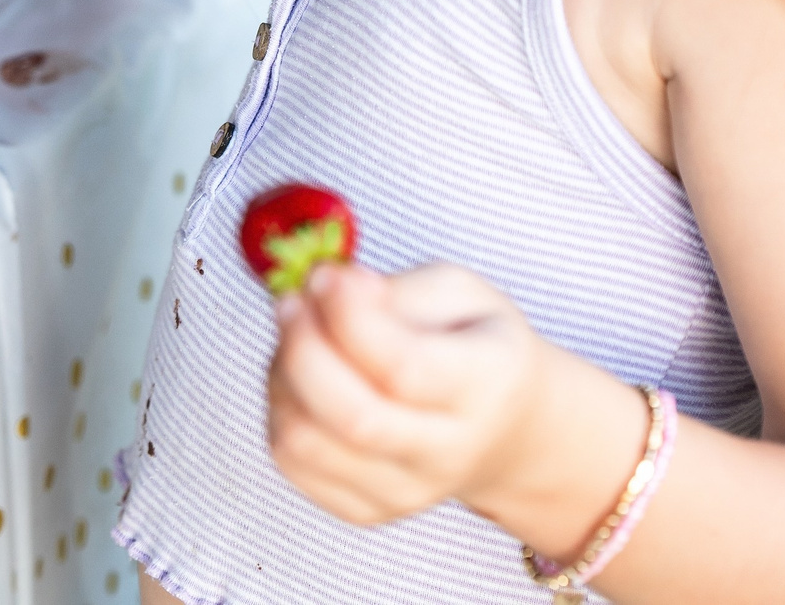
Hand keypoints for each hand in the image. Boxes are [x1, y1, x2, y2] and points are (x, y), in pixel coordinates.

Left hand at [266, 262, 550, 524]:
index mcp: (486, 386)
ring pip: (307, 443)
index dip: (348, 316)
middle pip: (353, 419)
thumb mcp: (458, 293)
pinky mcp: (367, 509)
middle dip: (302, 348)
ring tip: (299, 337)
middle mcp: (450, 452)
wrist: (503, 426)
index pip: (404, 368)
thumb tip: (334, 287)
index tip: (323, 275)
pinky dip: (281, 409)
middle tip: (292, 302)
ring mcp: (408, 491)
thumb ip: (397, 289)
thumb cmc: (471, 342)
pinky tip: (300, 378)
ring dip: (283, 376)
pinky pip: (292, 463)